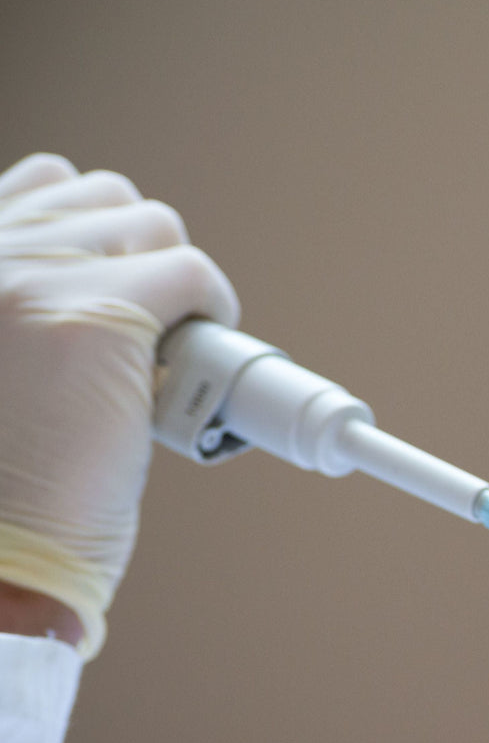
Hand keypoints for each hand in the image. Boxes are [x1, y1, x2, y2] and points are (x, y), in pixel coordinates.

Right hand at [0, 154, 237, 657]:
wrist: (0, 558)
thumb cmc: (5, 481)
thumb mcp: (3, 363)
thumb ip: (30, 311)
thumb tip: (120, 284)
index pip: (42, 184)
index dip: (98, 237)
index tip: (120, 288)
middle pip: (106, 196)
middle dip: (141, 258)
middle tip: (146, 333)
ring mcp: (32, 277)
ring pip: (154, 226)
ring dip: (175, 283)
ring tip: (163, 350)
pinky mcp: (97, 317)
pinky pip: (193, 274)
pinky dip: (214, 309)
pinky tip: (197, 360)